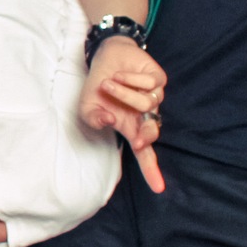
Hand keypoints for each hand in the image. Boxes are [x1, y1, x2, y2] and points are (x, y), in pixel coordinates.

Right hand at [79, 37, 166, 193]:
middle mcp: (145, 116)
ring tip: (109, 83)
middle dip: (144, 133)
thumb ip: (94, 120)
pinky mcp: (159, 80)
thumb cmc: (98, 87)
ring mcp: (154, 97)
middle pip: (152, 132)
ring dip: (122, 93)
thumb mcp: (87, 108)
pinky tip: (122, 74)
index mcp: (131, 128)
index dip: (150, 170)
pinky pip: (148, 84)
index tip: (158, 189)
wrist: (105, 57)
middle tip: (135, 137)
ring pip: (145, 104)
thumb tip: (109, 122)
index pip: (144, 153)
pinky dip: (129, 78)